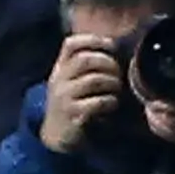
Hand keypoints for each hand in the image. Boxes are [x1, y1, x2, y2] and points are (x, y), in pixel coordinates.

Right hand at [40, 33, 127, 155]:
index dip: (93, 40)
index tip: (112, 45)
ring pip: (94, 80)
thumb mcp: (71, 81)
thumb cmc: (71, 102)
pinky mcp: (72, 114)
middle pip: (85, 60)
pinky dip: (110, 101)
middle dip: (108, 63)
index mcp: (60, 67)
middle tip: (118, 73)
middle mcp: (59, 80)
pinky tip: (112, 103)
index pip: (71, 44)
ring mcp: (64, 97)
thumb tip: (116, 47)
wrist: (56, 133)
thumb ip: (86, 65)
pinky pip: (97, 102)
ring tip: (117, 89)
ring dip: (112, 83)